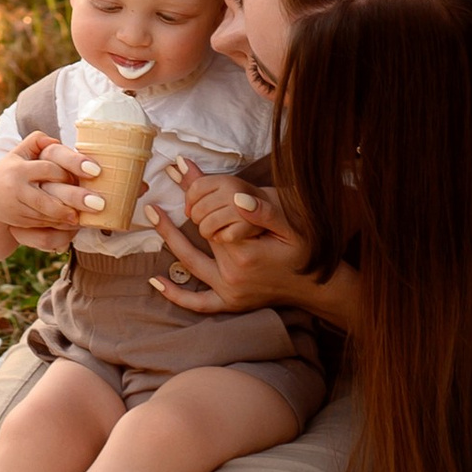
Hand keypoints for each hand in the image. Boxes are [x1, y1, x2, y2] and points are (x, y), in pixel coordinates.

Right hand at [0, 132, 101, 255]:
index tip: (94, 172)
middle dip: (74, 200)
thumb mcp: (18, 153)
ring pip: (47, 215)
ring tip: (89, 216)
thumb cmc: (9, 171)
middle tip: (97, 204)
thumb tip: (56, 139)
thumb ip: (36, 142)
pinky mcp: (19, 223)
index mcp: (19, 169)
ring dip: (69, 216)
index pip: (49, 169)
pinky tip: (75, 223)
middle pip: (49, 198)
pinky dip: (60, 225)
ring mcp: (17, 208)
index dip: (71, 170)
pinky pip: (42, 225)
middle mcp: (17, 189)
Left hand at [147, 170, 321, 316]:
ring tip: (152, 213)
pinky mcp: (231, 303)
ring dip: (169, 236)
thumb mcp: (294, 228)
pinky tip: (156, 280)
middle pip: (200, 234)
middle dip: (186, 203)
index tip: (182, 167)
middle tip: (170, 174)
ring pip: (190, 261)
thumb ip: (266, 211)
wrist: (319, 287)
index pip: (212, 218)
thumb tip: (238, 197)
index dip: (197, 192)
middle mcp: (232, 276)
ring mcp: (229, 293)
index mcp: (245, 254)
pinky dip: (176, 294)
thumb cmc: (307, 252)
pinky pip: (198, 303)